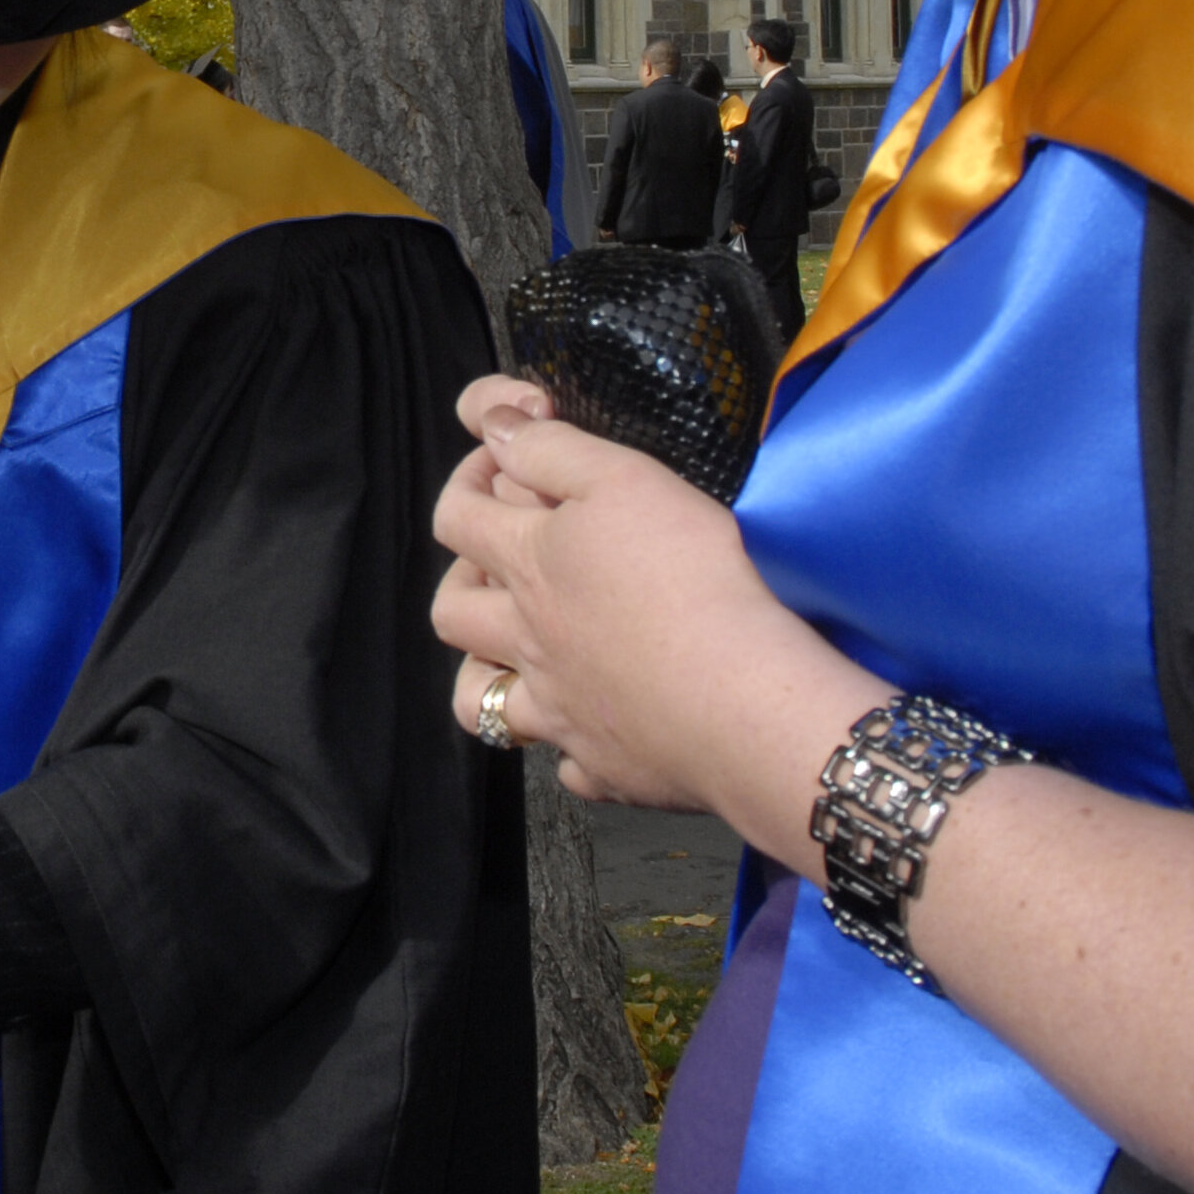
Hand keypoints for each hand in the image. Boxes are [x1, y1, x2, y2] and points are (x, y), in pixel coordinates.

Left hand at [429, 373, 883, 857]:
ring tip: (521, 653)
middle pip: (450, 611)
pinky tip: (602, 725)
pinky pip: (568, 764)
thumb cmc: (688, 578)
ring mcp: (559, 712)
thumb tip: (492, 426)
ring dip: (486, 673)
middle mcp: (527, 643)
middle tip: (506, 562)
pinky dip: (574, 745)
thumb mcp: (624, 479)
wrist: (743, 703)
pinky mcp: (606, 767)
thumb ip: (552, 449)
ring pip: (480, 702)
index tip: (503, 464)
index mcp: (529, 567)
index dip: (468, 480)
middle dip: (463, 577)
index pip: (455, 515)